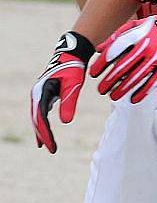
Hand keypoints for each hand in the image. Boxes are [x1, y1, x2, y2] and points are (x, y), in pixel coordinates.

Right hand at [31, 31, 94, 153]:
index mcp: (42, 91)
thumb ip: (69, 102)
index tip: (52, 146)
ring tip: (45, 145)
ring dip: (41, 130)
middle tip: (51, 149)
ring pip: (37, 116)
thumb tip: (65, 122)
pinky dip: (43, 123)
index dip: (46, 133)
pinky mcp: (45, 93)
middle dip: (43, 135)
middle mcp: (37, 93)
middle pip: (37, 119)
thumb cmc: (73, 67)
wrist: (73, 53)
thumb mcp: (73, 84)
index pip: (41, 118)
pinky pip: (41, 112)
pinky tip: (45, 132)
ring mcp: (40, 93)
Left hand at [90, 0, 156, 103]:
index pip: (114, 51)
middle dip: (109, 81)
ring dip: (121, 90)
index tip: (94, 73)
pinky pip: (152, 83)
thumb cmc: (154, 27)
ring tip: (113, 96)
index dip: (101, 64)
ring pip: (135, 78)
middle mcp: (146, 47)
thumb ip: (117, 36)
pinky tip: (132, 99)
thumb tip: (99, 50)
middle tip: (101, 90)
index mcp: (137, 35)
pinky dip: (141, 93)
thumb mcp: (136, 26)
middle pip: (122, 68)